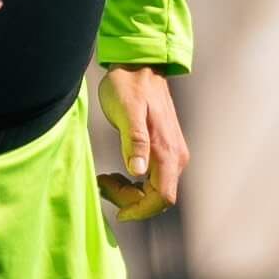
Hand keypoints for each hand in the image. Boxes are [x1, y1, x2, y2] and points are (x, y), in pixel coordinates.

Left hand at [97, 66, 187, 220]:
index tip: (118, 212)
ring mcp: (171, 154)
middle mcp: (175, 157)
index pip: (163, 198)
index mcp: (167, 152)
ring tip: (106, 179)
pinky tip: (117, 172)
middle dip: (130, 200)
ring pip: (154, 191)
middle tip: (104, 184)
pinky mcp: (164, 151)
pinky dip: (133, 182)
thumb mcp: (127, 112)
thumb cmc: (129, 86)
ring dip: (129, 192)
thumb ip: (135, 142)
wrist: (139, 66)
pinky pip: (151, 179)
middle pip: (157, 198)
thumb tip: (138, 171)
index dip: (141, 210)